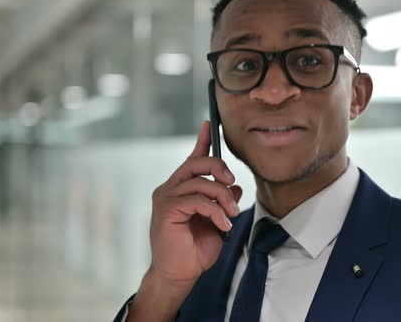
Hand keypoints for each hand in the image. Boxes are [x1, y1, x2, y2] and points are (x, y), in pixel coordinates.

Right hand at [148, 121, 241, 289]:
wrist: (179, 276)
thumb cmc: (194, 251)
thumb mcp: (216, 221)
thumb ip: (222, 202)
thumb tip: (234, 187)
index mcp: (180, 189)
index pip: (192, 159)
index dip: (201, 141)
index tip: (210, 124)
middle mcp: (169, 189)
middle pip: (196, 163)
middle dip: (219, 167)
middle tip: (233, 182)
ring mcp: (165, 198)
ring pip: (201, 182)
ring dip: (223, 197)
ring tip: (232, 214)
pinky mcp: (166, 210)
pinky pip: (198, 200)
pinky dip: (215, 211)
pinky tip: (223, 224)